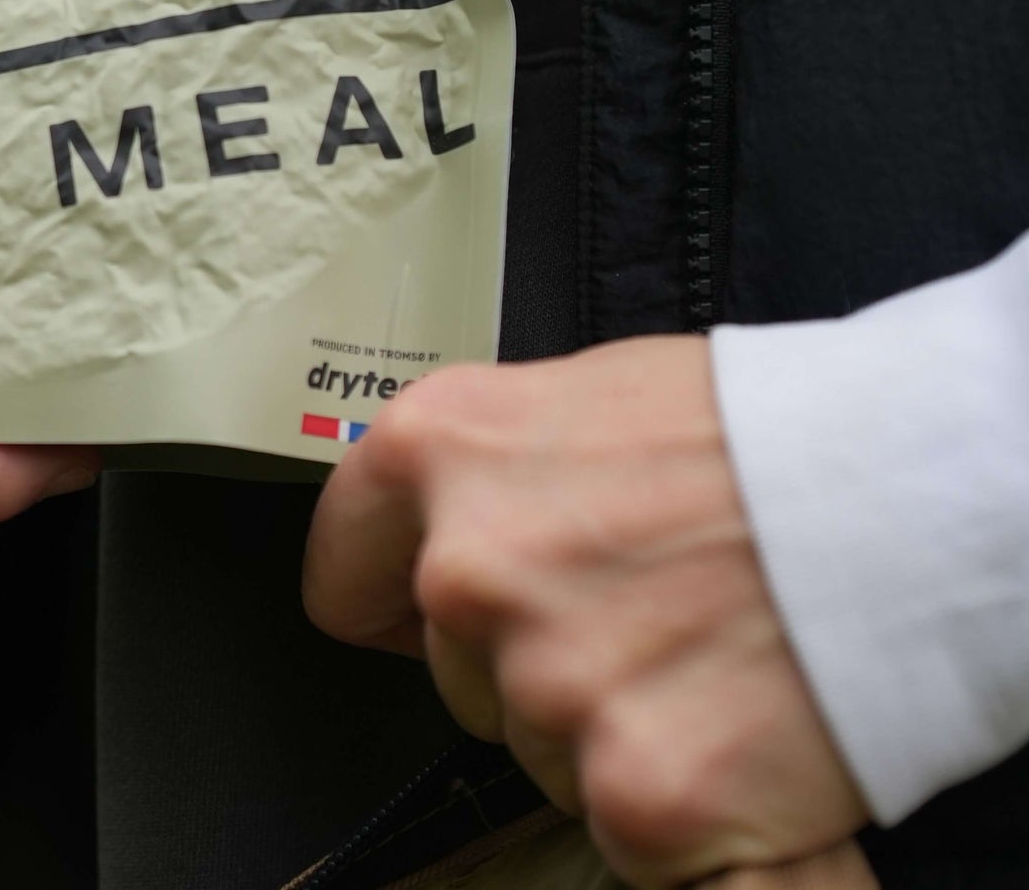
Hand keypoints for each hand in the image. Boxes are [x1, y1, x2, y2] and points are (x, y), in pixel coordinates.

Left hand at [301, 338, 868, 886]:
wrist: (899, 492)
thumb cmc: (758, 435)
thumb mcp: (583, 403)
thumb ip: (496, 477)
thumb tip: (444, 540)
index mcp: (440, 452)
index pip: (344, 575)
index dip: (390, 601)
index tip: (421, 615)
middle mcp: (470, 570)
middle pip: (460, 676)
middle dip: (537, 661)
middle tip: (643, 613)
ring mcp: (549, 687)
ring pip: (546, 756)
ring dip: (615, 729)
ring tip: (706, 651)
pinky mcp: (637, 794)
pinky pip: (630, 840)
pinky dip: (689, 817)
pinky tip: (738, 739)